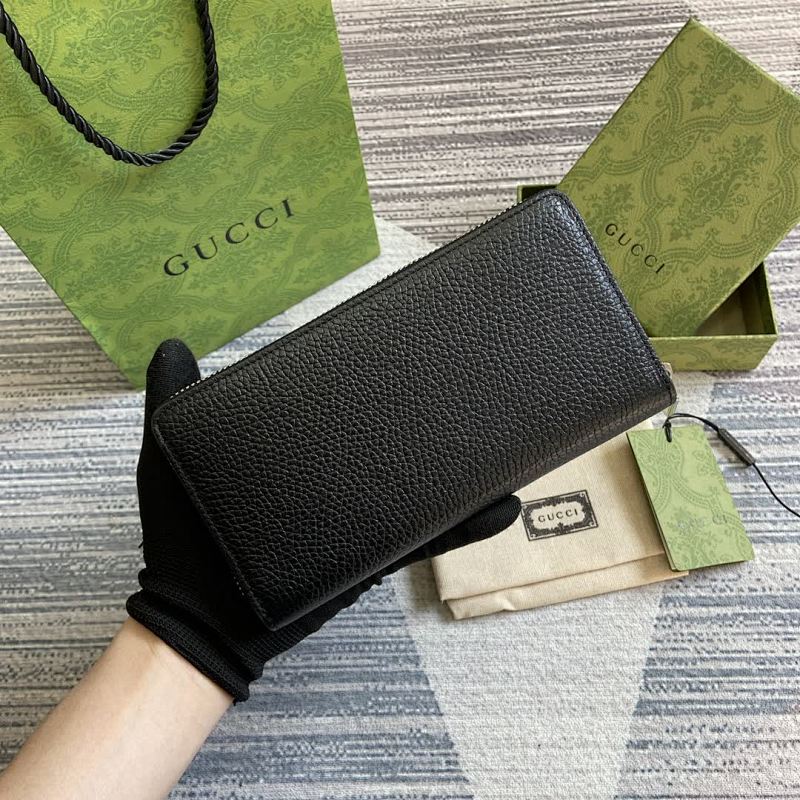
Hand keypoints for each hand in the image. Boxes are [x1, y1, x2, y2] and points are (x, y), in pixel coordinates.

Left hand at [127, 340, 520, 700]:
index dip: (375, 382)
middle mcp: (337, 478)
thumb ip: (173, 399)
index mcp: (303, 450)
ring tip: (502, 438)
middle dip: (432, 418)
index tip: (406, 350)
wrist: (201, 617)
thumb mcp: (170, 457)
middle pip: (393, 441)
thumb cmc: (182, 536)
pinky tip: (499, 505)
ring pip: (421, 486)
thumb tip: (174, 342)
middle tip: (468, 381)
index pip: (347, 407)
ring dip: (461, 467)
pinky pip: (426, 538)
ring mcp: (360, 515)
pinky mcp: (373, 553)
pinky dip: (464, 526)